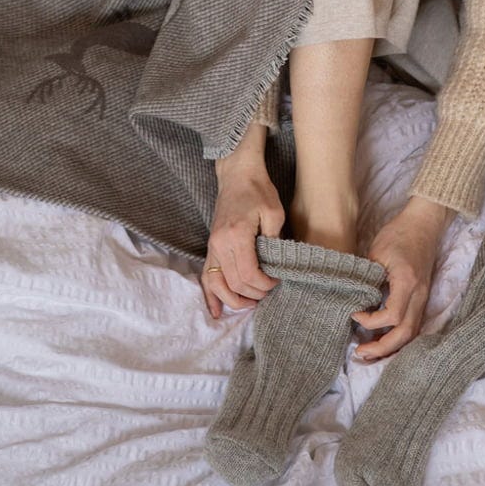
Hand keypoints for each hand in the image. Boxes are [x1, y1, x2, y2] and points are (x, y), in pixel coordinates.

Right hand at [202, 160, 284, 319]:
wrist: (237, 174)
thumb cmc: (258, 190)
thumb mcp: (274, 213)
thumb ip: (274, 241)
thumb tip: (275, 267)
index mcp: (237, 235)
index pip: (249, 274)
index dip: (264, 285)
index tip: (277, 281)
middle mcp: (220, 243)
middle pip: (234, 283)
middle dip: (254, 294)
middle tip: (270, 291)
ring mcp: (212, 245)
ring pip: (217, 284)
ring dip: (233, 300)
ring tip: (249, 305)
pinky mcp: (211, 245)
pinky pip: (207, 275)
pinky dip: (210, 295)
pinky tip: (216, 311)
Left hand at [349, 197, 453, 360]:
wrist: (423, 224)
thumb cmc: (399, 234)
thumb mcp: (377, 252)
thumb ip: (367, 278)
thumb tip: (354, 300)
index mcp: (407, 283)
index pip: (392, 316)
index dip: (371, 321)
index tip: (354, 313)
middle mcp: (419, 295)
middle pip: (406, 334)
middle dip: (383, 348)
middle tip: (360, 353)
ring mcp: (423, 298)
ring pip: (412, 334)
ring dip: (391, 346)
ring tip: (369, 352)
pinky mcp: (422, 298)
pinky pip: (413, 325)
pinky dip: (398, 337)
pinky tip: (382, 339)